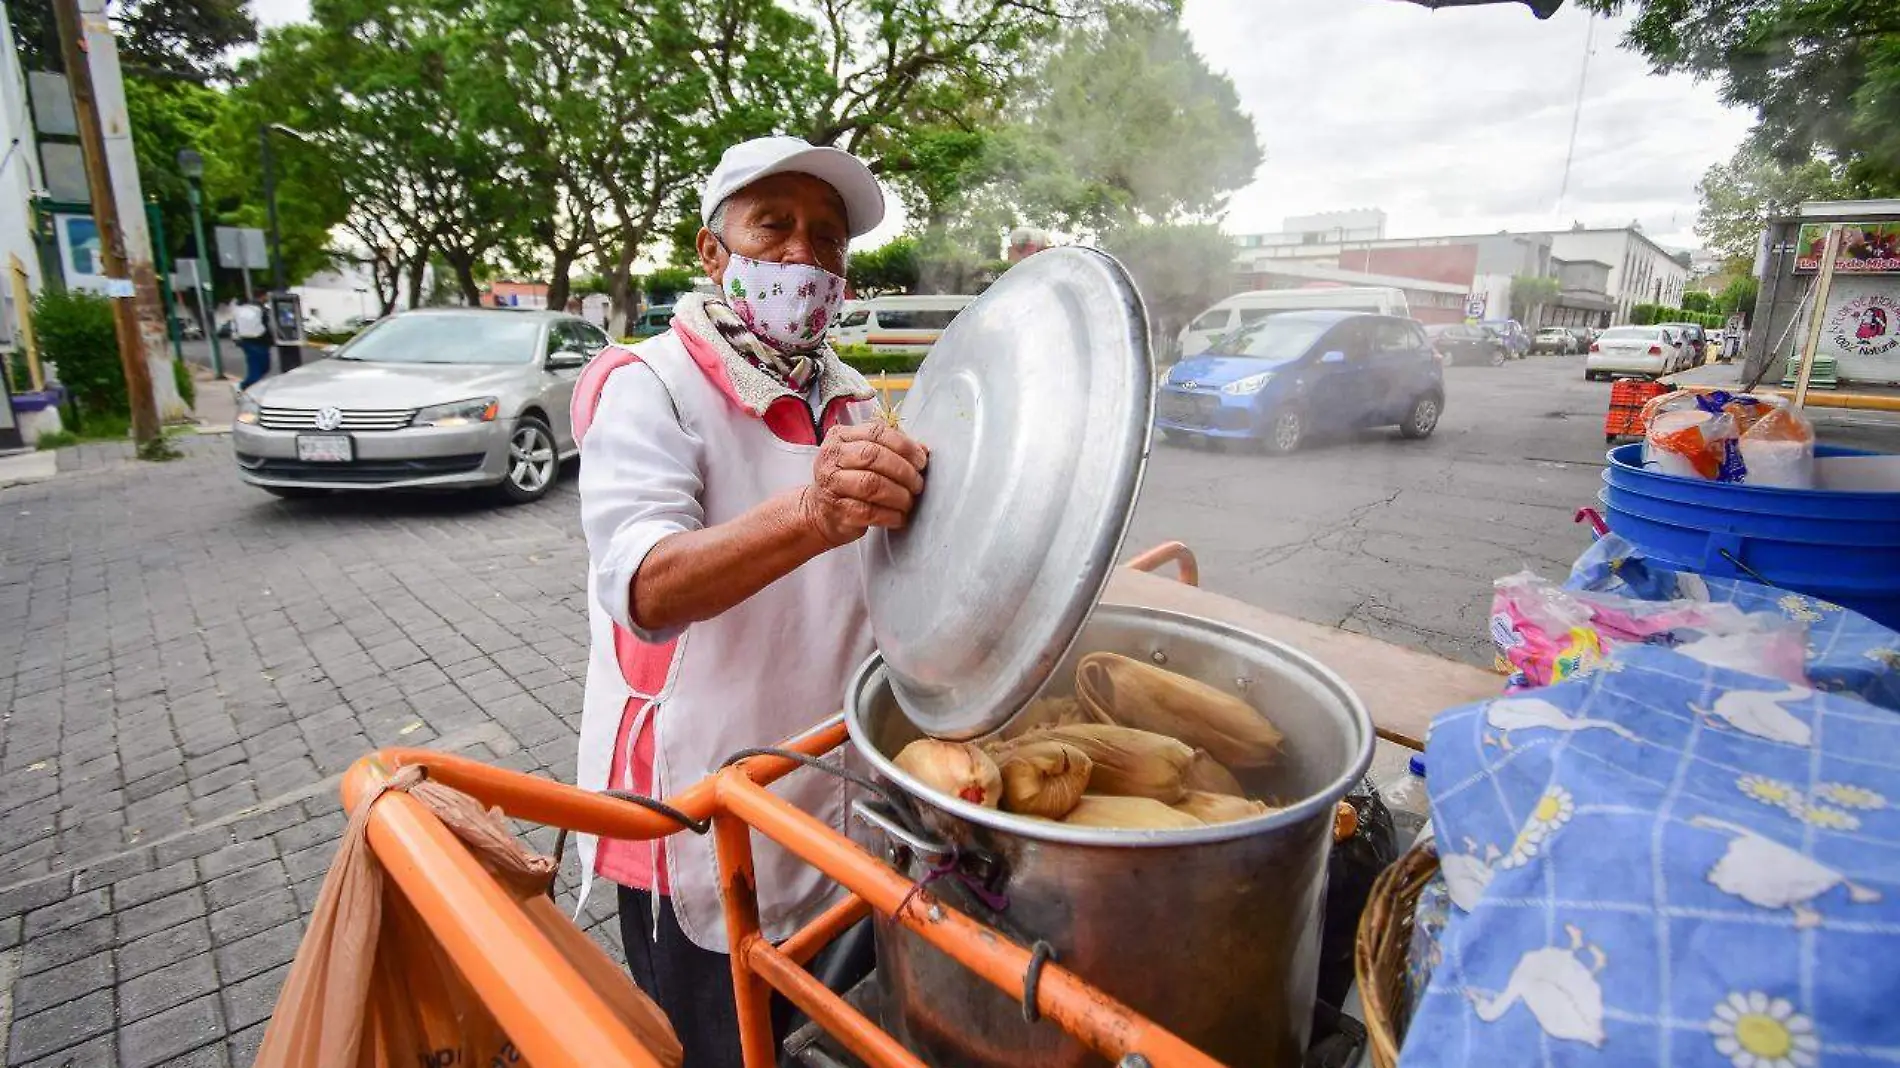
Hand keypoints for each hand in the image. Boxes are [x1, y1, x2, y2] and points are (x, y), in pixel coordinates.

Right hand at [799, 422, 927, 545]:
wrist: (820, 512)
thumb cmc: (849, 481)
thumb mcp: (864, 457)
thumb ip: (891, 448)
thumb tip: (923, 450)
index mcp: (840, 436)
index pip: (876, 432)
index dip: (904, 446)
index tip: (921, 461)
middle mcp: (831, 456)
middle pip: (873, 456)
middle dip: (903, 471)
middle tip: (918, 484)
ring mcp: (831, 484)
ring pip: (871, 484)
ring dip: (899, 494)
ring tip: (909, 502)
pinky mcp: (837, 510)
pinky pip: (869, 512)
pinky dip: (891, 515)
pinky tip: (899, 517)